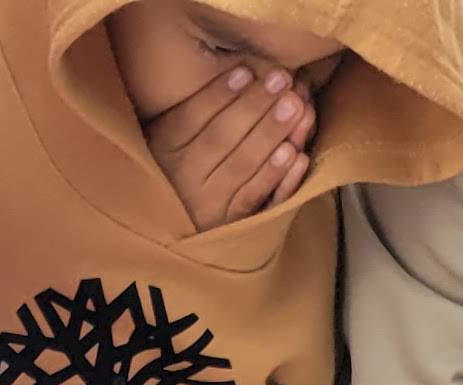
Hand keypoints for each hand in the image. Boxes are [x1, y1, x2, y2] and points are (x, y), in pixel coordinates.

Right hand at [143, 60, 311, 229]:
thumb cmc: (177, 170)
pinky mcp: (233, 226)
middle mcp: (185, 179)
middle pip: (221, 138)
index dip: (218, 94)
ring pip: (244, 165)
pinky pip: (258, 199)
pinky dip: (279, 177)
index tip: (246, 71)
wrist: (173, 235)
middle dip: (254, 106)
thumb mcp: (168, 138)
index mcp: (165, 149)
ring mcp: (210, 205)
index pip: (191, 118)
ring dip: (272, 134)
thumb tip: (238, 73)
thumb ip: (190, 111)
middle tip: (283, 80)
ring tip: (296, 107)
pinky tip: (296, 155)